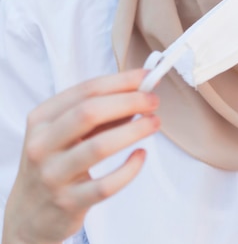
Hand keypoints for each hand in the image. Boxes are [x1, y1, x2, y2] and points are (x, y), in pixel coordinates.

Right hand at [2, 69, 159, 243]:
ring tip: (154, 123)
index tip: (146, 77)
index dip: (121, 81)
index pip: (86, 90)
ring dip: (134, 131)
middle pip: (90, 112)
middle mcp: (42, 144)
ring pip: (99, 147)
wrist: (30, 212)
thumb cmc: (55, 161)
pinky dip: (129, 169)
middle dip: (128, 101)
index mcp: (42, 118)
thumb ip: (100, 112)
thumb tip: (139, 90)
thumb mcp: (66, 132)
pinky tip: (140, 156)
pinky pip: (106, 185)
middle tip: (153, 101)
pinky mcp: (68, 203)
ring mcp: (53, 175)